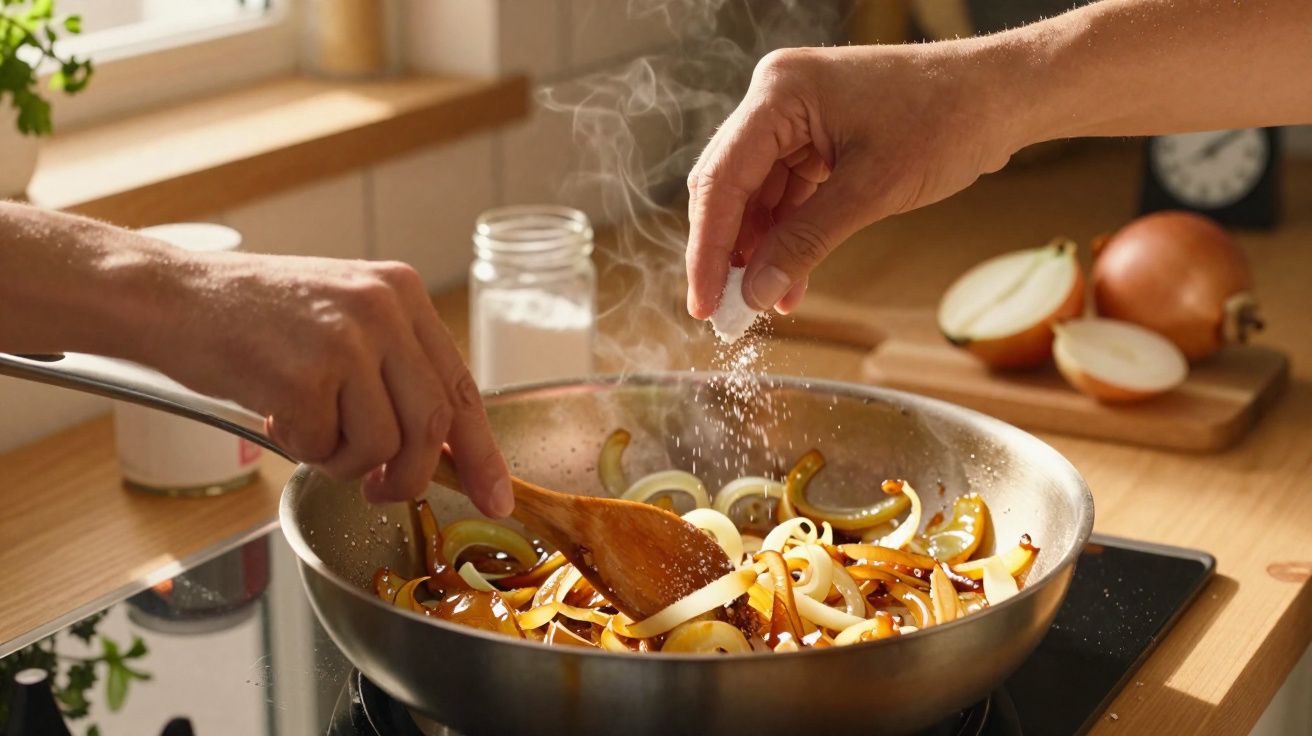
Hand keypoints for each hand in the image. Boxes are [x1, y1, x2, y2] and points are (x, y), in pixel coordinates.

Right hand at [153, 252, 512, 515]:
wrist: (171, 297)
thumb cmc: (254, 317)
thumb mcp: (344, 320)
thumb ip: (395, 371)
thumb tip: (442, 448)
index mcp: (401, 293)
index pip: (461, 385)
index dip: (481, 452)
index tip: (497, 497)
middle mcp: (383, 309)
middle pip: (432, 424)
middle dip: (410, 476)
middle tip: (383, 491)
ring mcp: (346, 340)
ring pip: (382, 446)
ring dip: (343, 459)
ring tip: (306, 425)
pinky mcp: (305, 374)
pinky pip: (325, 449)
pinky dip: (300, 447)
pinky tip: (273, 410)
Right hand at [685, 44, 1021, 317]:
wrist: (1003, 96)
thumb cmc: (947, 119)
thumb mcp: (872, 191)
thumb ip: (806, 243)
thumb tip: (756, 294)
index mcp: (780, 92)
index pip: (722, 179)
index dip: (708, 248)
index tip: (703, 301)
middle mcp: (777, 98)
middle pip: (729, 186)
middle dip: (729, 252)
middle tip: (723, 310)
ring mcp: (796, 117)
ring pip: (756, 196)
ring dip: (760, 251)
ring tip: (763, 303)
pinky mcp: (817, 136)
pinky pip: (787, 194)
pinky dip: (787, 237)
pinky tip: (789, 281)